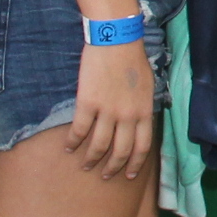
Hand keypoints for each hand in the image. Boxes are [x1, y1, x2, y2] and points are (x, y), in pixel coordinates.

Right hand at [65, 37, 157, 179]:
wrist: (116, 40)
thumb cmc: (133, 59)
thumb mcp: (147, 86)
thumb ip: (143, 107)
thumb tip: (140, 122)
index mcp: (144, 112)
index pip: (142, 147)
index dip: (135, 164)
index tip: (129, 175)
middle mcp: (127, 116)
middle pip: (120, 151)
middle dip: (112, 168)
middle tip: (105, 176)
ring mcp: (107, 111)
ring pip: (99, 146)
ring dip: (92, 159)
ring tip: (85, 165)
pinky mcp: (88, 103)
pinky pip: (79, 130)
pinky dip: (73, 142)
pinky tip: (68, 147)